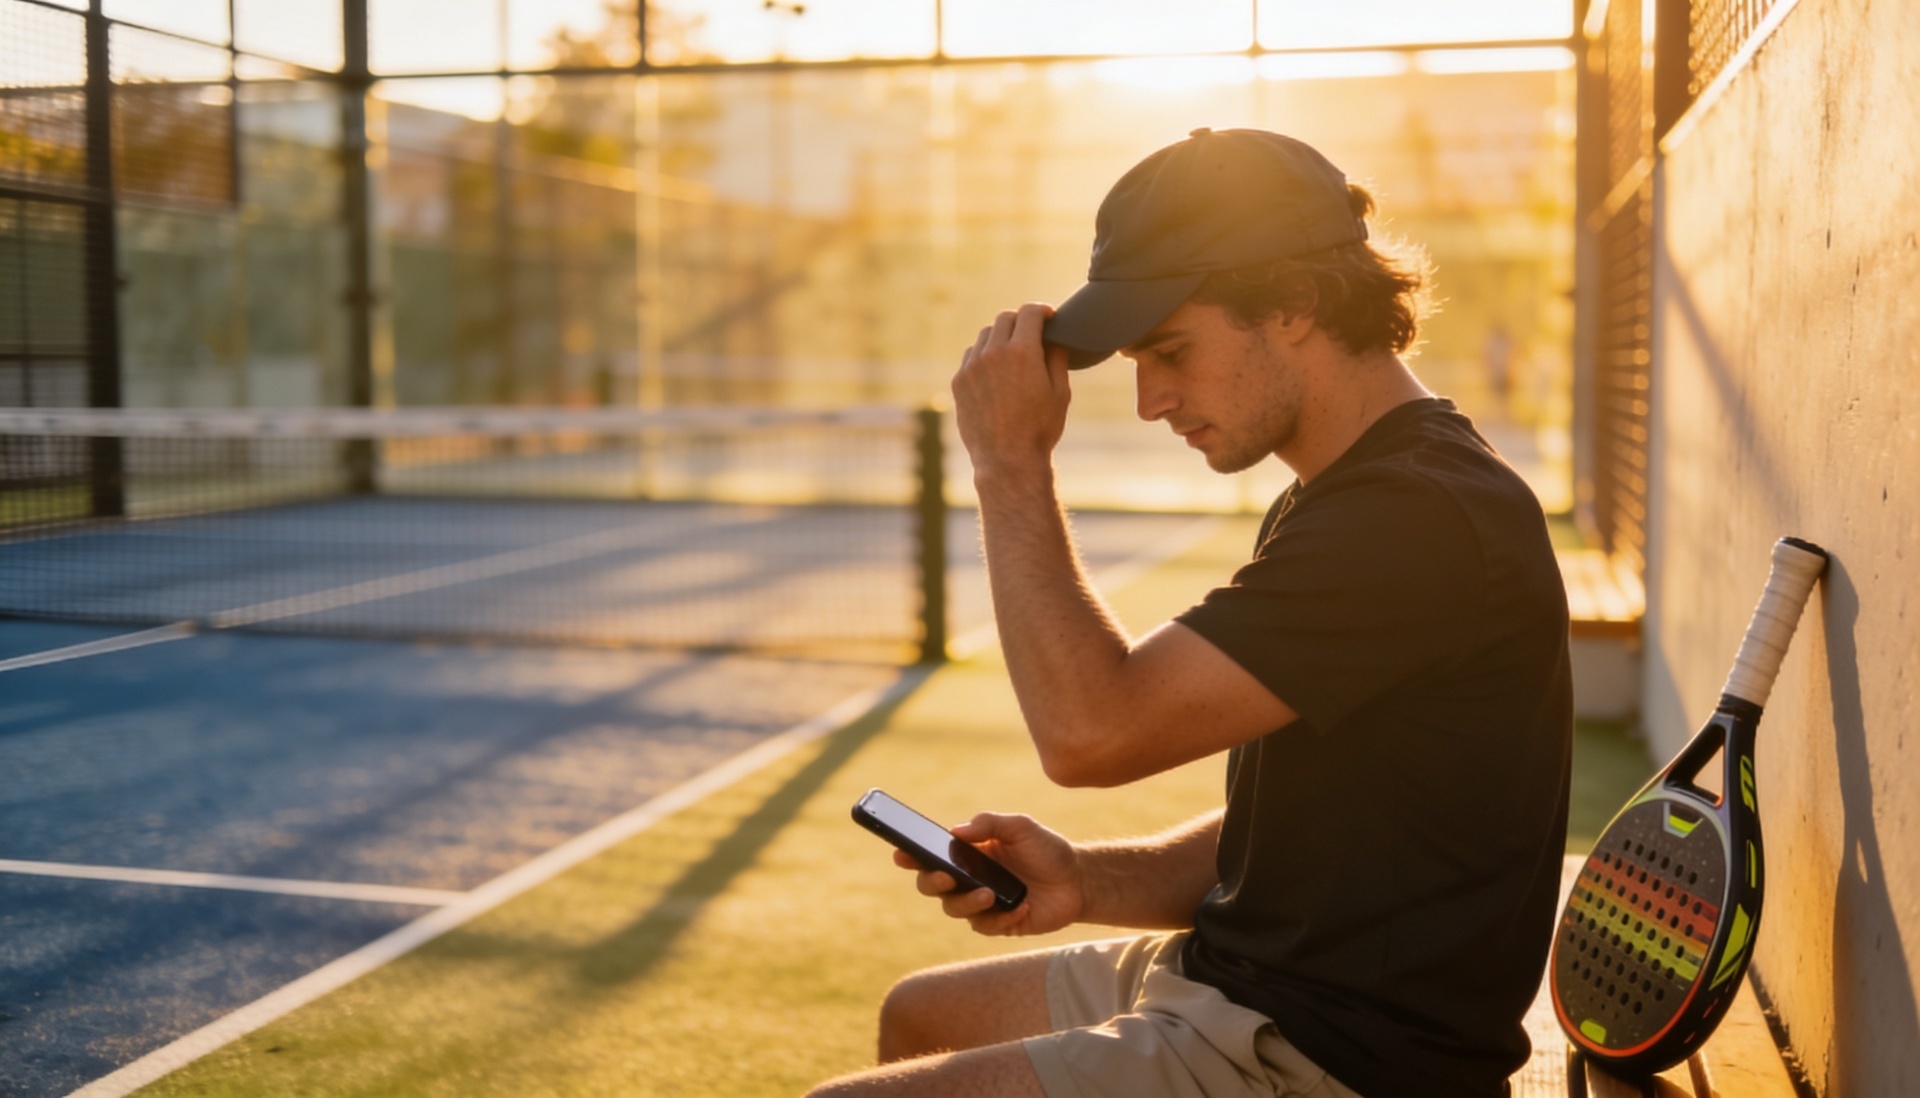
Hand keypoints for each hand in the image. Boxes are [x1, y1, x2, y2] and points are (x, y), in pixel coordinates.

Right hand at [894, 812, 1083, 935]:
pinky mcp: (998, 924)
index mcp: (968, 854)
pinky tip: (1022, 907)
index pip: (931, 856)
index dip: (911, 856)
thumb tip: (955, 831)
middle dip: (933, 883)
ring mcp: (981, 903)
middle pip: (932, 886)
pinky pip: (986, 926)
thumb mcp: (1021, 827)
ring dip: (967, 903)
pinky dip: (1003, 917)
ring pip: (954, 910)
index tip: (901, 854)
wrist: (1077, 880)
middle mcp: (968, 879)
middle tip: (948, 878)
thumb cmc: (1045, 850)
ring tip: (990, 894)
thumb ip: (989, 824)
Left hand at [951, 304, 1071, 482]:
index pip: (1029, 312)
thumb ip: (1057, 358)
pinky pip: (971, 356)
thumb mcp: (1060, 392)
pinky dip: (984, 355)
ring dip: (1001, 337)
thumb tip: (1053, 339)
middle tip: (1031, 331)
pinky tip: (995, 370)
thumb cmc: (1039, 429)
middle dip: (1021, 320)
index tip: (1048, 316)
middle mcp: (993, 354)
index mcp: (1022, 352)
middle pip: (1005, 318)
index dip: (1042, 310)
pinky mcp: (959, 382)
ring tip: (1012, 351)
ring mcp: (972, 367)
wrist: (1007, 460)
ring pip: (985, 335)